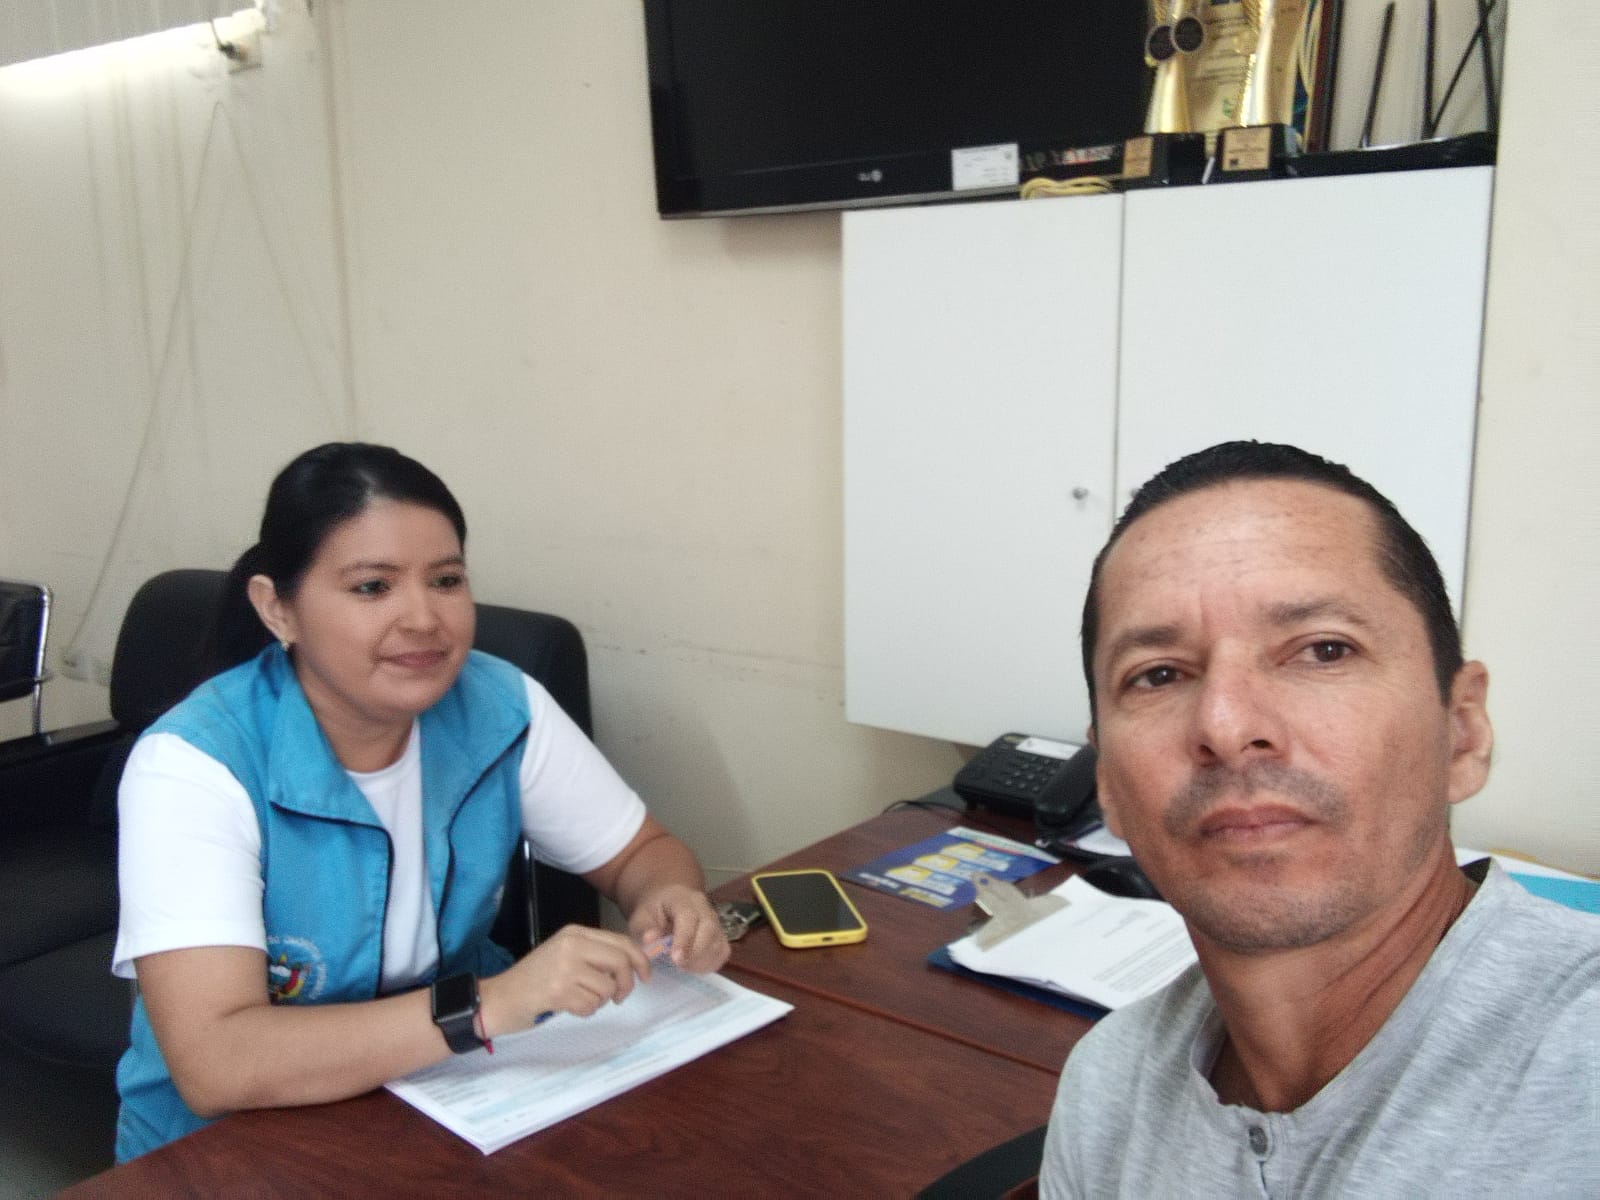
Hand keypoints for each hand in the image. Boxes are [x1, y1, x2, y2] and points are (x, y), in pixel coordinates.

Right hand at [480, 925, 649, 1036]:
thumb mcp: (564, 954)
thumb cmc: (534, 980)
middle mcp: (571, 945)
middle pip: (620, 962)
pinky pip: (591, 1005)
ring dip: (599, 1001)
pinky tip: (568, 1006)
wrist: (498, 998)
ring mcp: (565, 967)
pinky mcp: (559, 991)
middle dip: (625, 984)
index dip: (639, 959)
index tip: (645, 976)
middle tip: (619, 997)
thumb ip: (594, 954)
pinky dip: (585, 1011)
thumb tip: (632, 963)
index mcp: (575, 933)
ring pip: (607, 987)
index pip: (620, 941)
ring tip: (579, 999)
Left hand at [628, 884, 730, 973]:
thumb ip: (645, 928)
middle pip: (710, 929)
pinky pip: (722, 952)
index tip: (675, 958)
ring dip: (701, 960)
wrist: (666, 903)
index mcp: (683, 899)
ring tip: (683, 966)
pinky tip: (693, 967)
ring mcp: (716, 922)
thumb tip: (649, 939)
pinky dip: (710, 964)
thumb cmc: (653, 912)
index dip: (684, 939)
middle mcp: (705, 908)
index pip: (689, 917)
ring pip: (718, 943)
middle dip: (695, 952)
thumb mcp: (642, 916)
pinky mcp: (720, 936)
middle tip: (678, 966)